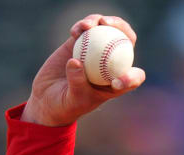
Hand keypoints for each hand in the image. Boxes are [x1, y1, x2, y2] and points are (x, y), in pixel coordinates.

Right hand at [21, 14, 146, 125]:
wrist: (48, 98)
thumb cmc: (67, 104)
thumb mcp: (74, 98)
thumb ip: (77, 83)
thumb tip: (76, 61)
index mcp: (118, 83)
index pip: (135, 76)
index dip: (132, 76)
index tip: (116, 82)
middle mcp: (110, 64)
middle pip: (125, 41)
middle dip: (122, 29)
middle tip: (108, 24)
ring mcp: (96, 51)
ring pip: (105, 30)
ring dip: (99, 21)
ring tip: (88, 25)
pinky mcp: (80, 44)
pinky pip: (85, 29)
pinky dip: (82, 26)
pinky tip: (76, 31)